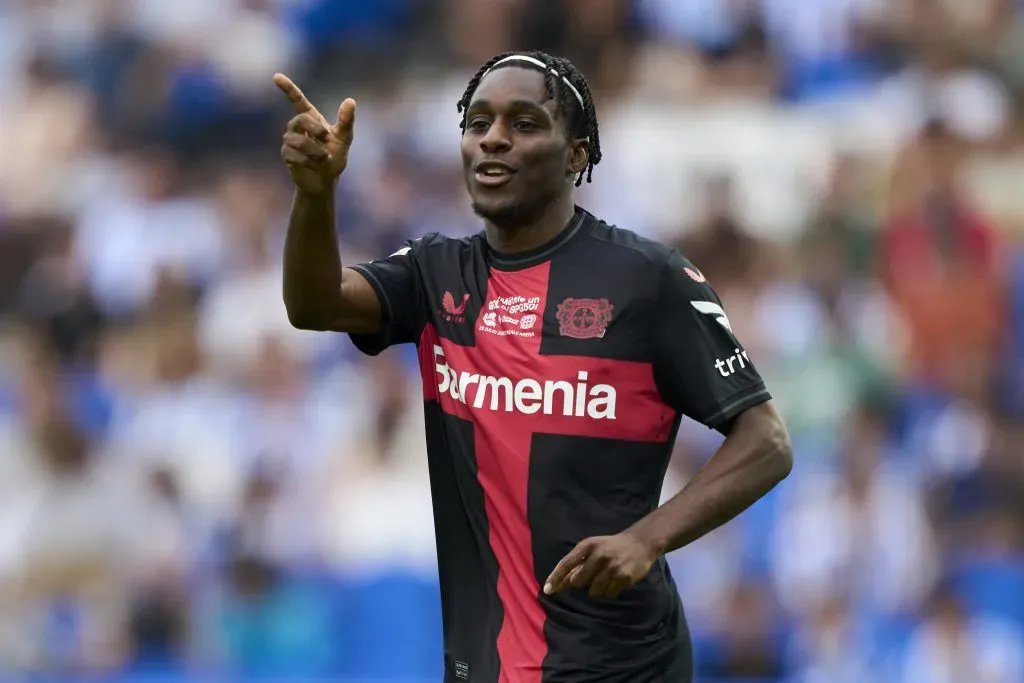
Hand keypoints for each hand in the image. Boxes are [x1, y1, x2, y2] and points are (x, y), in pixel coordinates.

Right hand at [274, 73, 355, 194]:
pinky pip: (294, 154)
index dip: (288, 88)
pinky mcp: (286, 155)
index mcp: (311, 118)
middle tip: (327, 138)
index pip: (297, 100)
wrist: (326, 181)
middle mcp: (297, 126)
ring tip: (325, 158)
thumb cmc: (335, 157)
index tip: (276, 77)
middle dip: (315, 128)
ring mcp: (289, 140)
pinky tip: (315, 165)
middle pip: (300, 119)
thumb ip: (346, 121)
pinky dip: (309, 161)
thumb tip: (350, 101)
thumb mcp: (344, 138)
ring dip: (315, 150)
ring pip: (297, 140)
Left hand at [543, 532, 660, 598]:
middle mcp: (599, 555)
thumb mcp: (593, 547)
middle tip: (591, 576)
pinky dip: (610, 590)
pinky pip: (609, 594)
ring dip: (597, 588)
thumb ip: (578, 562)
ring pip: (594, 591)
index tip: (547, 590)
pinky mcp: (624, 578)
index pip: (567, 563)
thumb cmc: (611, 546)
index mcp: (588, 545)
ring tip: (606, 577)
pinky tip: (616, 580)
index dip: (556, 577)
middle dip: (581, 583)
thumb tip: (561, 583)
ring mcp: (612, 568)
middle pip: (578, 582)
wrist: (641, 542)